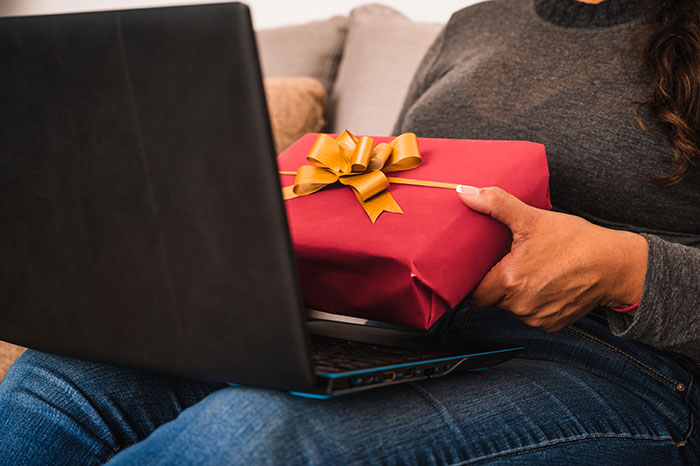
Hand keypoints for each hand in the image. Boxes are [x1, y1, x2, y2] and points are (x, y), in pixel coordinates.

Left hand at [457, 185, 647, 331]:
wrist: (616, 265)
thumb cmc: (575, 241)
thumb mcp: (532, 218)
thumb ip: (495, 205)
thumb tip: (465, 192)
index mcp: (509, 282)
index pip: (472, 293)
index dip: (471, 280)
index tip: (475, 268)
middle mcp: (520, 306)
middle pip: (491, 298)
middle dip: (494, 281)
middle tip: (505, 261)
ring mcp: (537, 318)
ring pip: (511, 307)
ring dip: (515, 292)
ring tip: (528, 268)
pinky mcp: (552, 324)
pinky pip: (532, 314)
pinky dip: (533, 301)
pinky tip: (544, 282)